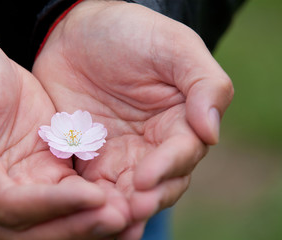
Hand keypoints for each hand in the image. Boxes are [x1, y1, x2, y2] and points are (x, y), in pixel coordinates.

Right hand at [0, 29, 124, 239]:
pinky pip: (75, 190)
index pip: (12, 207)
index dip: (52, 205)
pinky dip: (99, 198)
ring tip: (134, 214)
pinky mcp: (47, 168)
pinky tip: (126, 196)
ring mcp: (24, 183)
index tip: (93, 197)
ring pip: (62, 214)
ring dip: (95, 217)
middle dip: (82, 223)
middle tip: (122, 217)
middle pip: (41, 224)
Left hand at [33, 1, 232, 238]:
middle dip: (145, 199)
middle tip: (132, 212)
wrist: (77, 31)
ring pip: (123, 191)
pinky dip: (87, 200)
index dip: (167, 168)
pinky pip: (88, 183)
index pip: (181, 154)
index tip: (147, 178)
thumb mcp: (174, 47)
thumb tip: (211, 133)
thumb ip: (204, 84)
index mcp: (177, 122)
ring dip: (117, 209)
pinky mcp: (86, 156)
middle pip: (156, 183)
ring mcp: (117, 153)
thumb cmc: (131, 33)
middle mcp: (151, 144)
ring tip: (109, 223)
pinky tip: (81, 212)